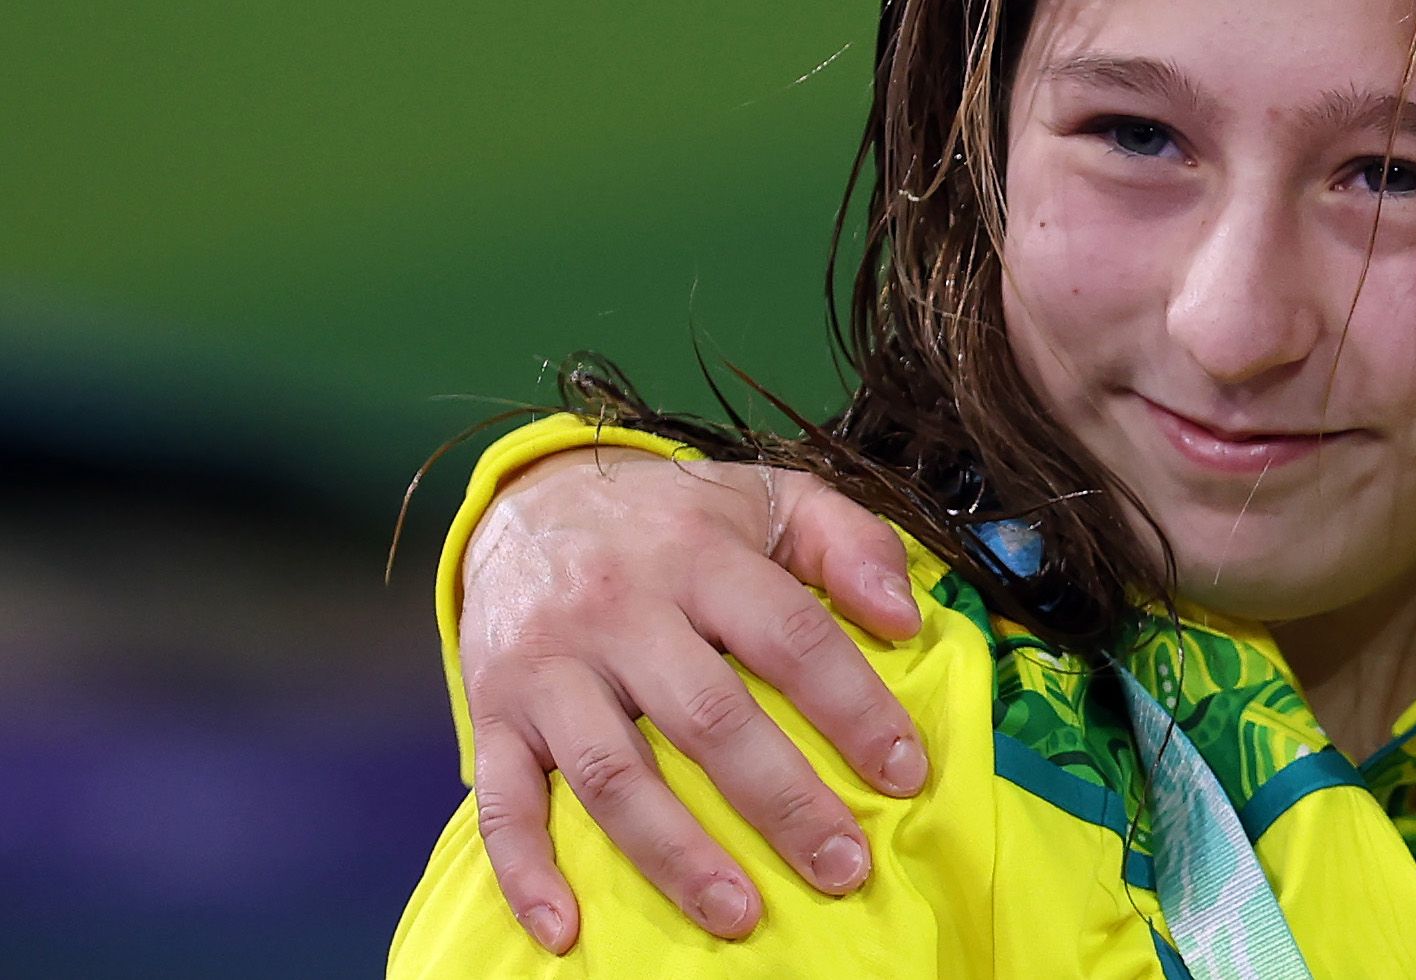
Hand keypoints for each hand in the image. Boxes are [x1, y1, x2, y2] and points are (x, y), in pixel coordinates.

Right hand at [458, 446, 927, 951]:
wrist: (528, 501)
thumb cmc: (673, 518)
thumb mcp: (771, 499)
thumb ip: (852, 542)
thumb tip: (906, 617)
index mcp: (699, 556)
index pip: (790, 636)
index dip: (853, 706)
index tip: (903, 773)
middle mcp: (621, 611)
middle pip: (709, 717)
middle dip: (782, 802)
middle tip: (843, 868)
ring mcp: (551, 668)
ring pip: (613, 775)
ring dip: (676, 854)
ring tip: (739, 916)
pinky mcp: (494, 714)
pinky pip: (502, 803)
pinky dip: (526, 872)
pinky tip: (565, 930)